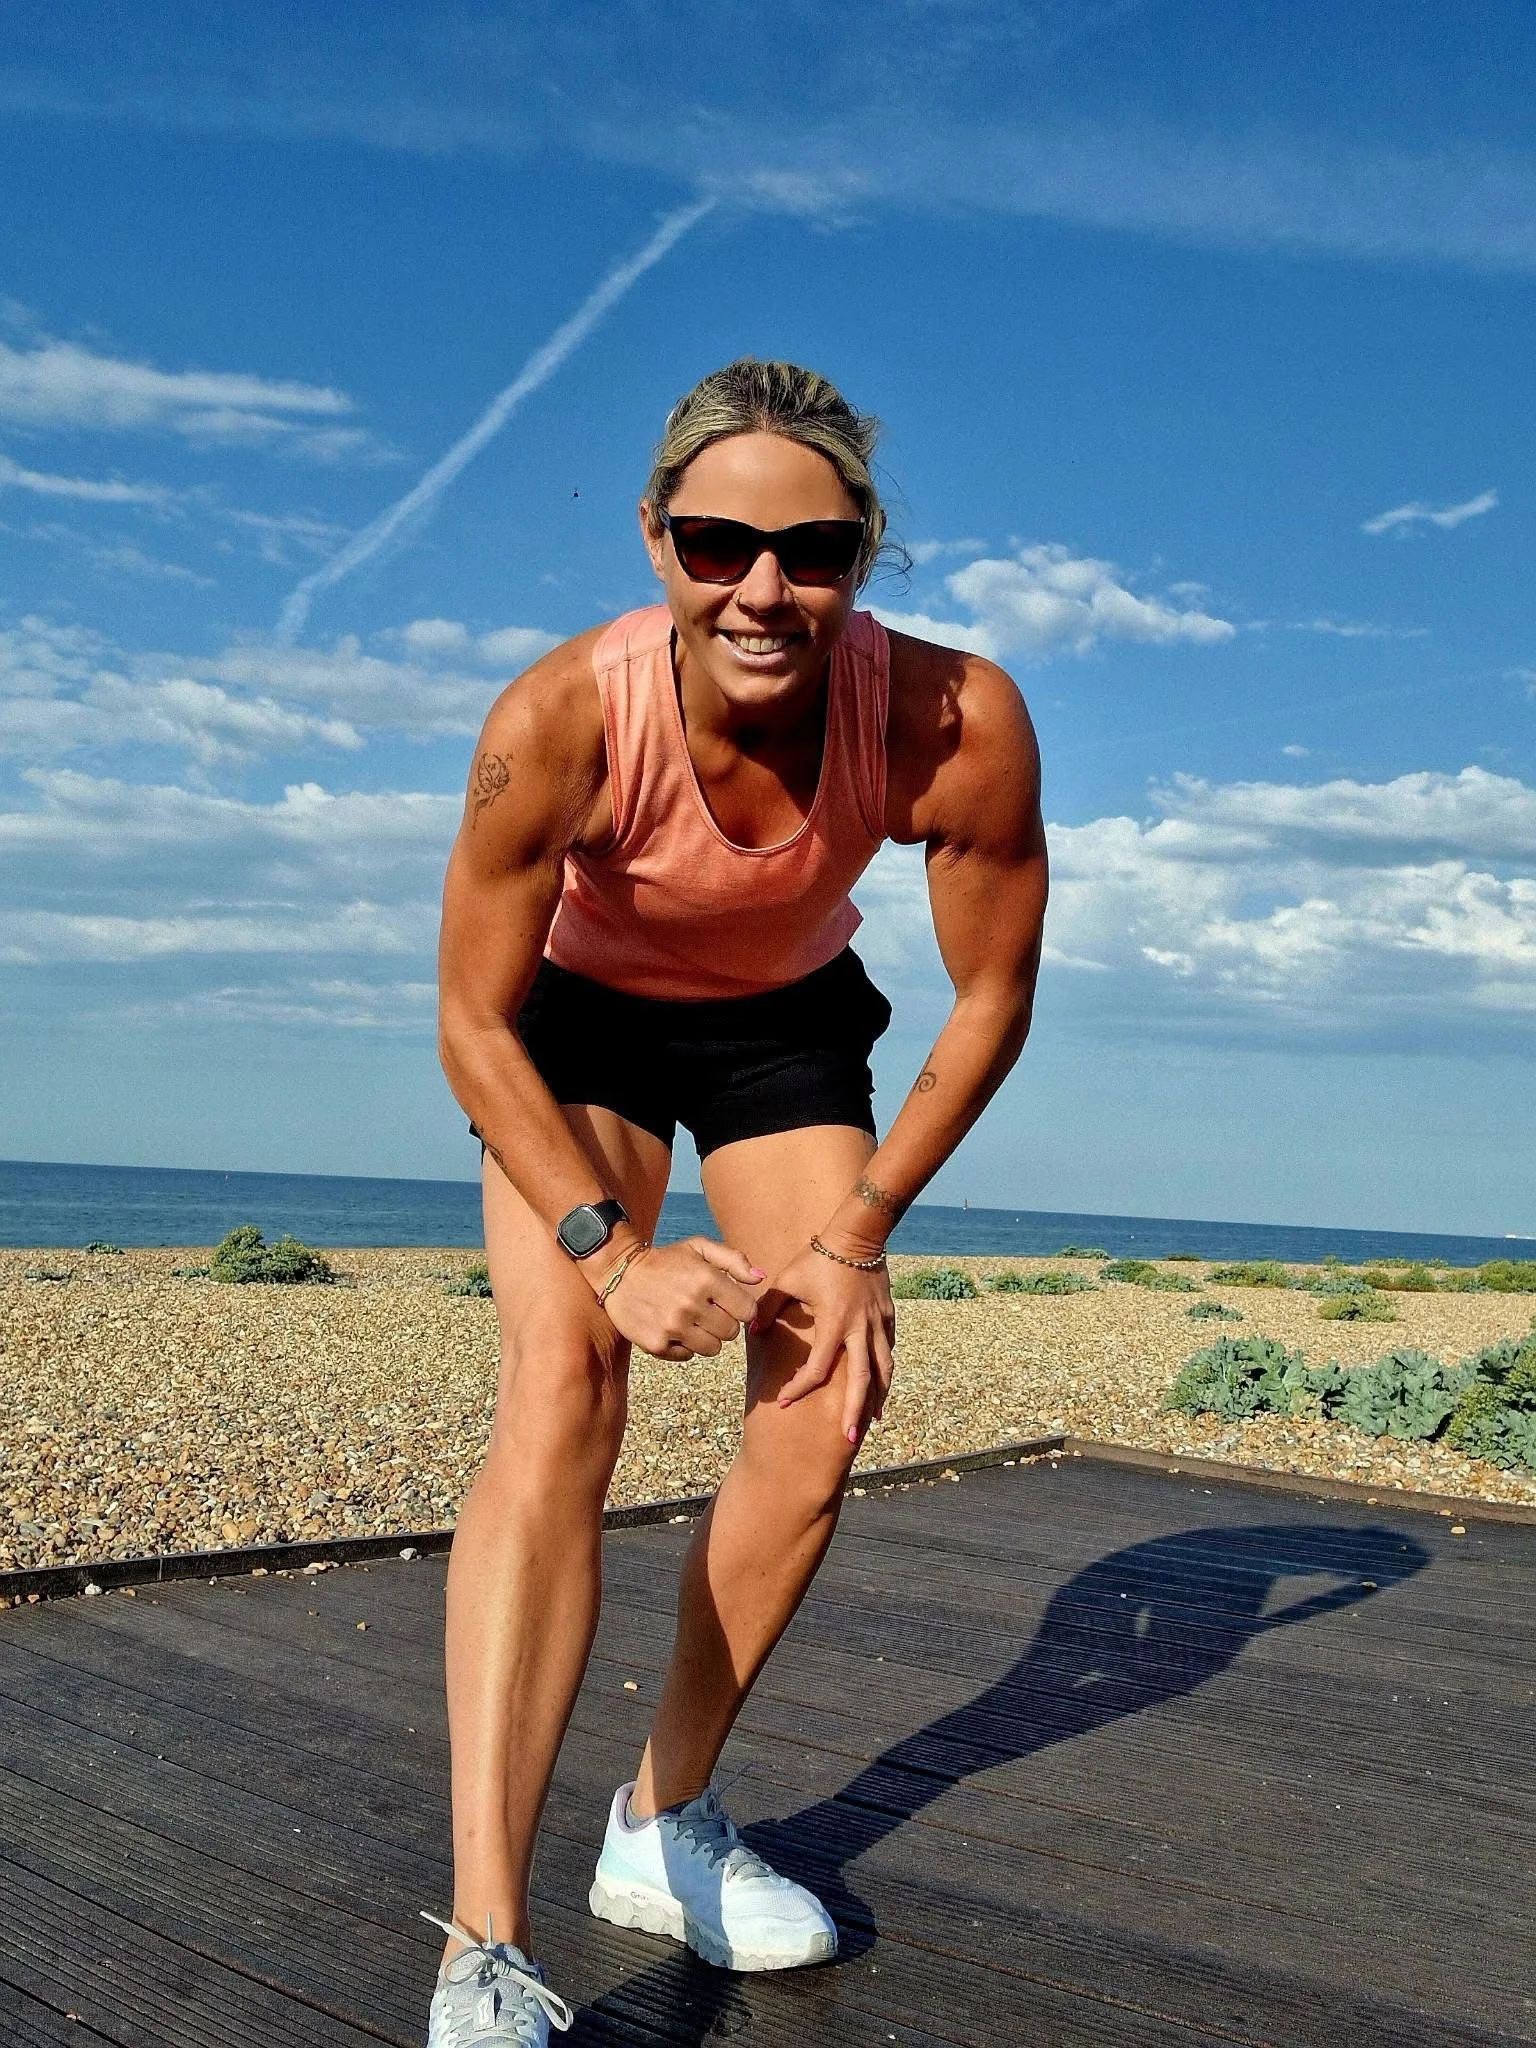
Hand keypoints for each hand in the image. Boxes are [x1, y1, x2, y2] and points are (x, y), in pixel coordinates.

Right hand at [599, 1236, 762, 1359]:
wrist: (619, 1272)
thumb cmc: (665, 1260)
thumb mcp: (698, 1248)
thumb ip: (733, 1260)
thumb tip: (760, 1278)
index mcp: (706, 1279)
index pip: (747, 1311)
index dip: (740, 1308)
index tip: (727, 1303)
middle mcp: (691, 1304)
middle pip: (731, 1332)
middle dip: (724, 1322)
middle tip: (706, 1311)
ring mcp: (673, 1327)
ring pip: (713, 1349)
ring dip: (706, 1337)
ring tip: (690, 1320)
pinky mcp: (656, 1344)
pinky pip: (688, 1356)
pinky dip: (683, 1346)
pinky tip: (672, 1328)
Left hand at [752, 1242, 896, 1445]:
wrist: (858, 1234)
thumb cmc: (818, 1257)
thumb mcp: (788, 1280)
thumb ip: (767, 1307)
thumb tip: (750, 1330)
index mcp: (833, 1323)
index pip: (817, 1367)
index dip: (800, 1387)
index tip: (786, 1399)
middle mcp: (859, 1328)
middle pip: (861, 1379)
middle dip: (854, 1410)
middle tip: (847, 1438)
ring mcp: (877, 1323)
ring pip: (883, 1368)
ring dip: (877, 1396)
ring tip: (873, 1420)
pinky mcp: (888, 1316)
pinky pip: (888, 1350)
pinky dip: (885, 1370)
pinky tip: (881, 1384)